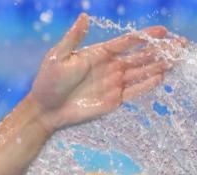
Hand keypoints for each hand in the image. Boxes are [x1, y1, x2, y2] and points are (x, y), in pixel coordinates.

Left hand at [29, 13, 184, 131]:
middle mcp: (110, 67)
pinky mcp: (113, 99)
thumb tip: (83, 16)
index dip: (144, 36)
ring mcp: (113, 83)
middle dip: (160, 49)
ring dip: (159, 65)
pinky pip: (135, 90)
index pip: (127, 42)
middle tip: (179, 43)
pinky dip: (148, 84)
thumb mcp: (58, 56)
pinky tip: (161, 77)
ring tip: (176, 58)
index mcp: (99, 54)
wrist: (45, 109)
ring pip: (141, 72)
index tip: (162, 30)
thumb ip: (73, 38)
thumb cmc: (48, 81)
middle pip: (140, 56)